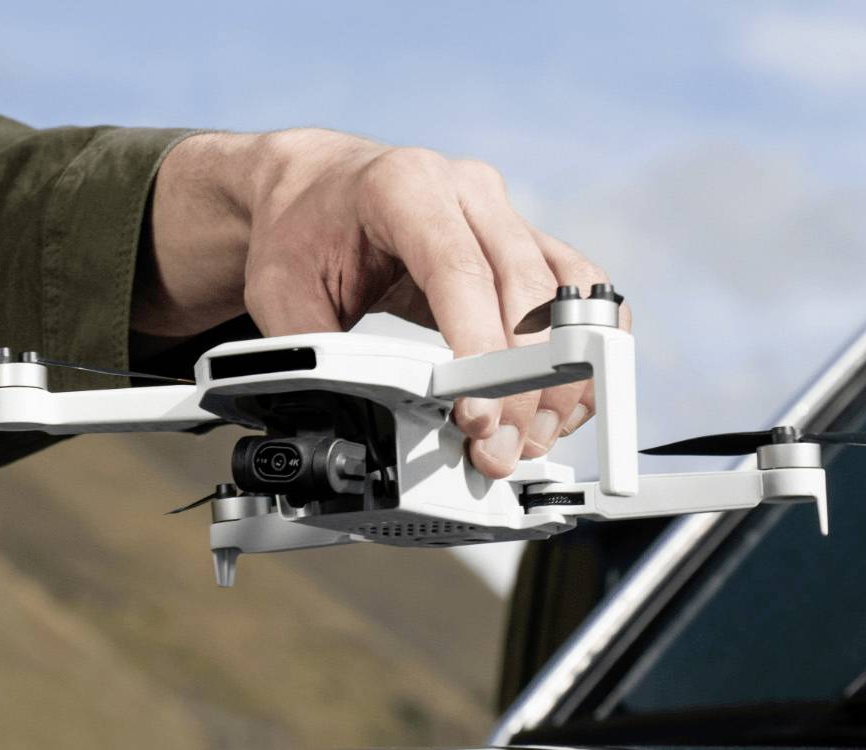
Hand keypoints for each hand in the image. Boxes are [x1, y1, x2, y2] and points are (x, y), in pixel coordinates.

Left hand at [134, 129, 628, 477]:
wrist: (315, 187)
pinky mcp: (526, 242)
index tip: (479, 416)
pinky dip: (585, 350)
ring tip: (531, 437)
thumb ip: (315, 354)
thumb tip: (353, 420)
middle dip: (523, 384)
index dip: (479, 352)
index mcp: (405, 189)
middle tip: (501, 449)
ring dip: (564, 372)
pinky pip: (579, 294)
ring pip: (569, 292)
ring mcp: (505, 214)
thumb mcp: (280, 290)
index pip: (461, 274)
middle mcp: (468, 193)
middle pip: (527, 290)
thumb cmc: (300, 229)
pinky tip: (559, 402)